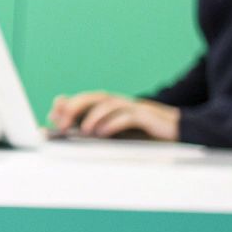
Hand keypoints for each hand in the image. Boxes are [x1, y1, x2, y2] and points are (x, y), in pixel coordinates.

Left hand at [51, 91, 179, 140]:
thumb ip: (99, 127)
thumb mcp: (119, 131)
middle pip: (94, 98)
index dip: (68, 104)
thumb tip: (72, 128)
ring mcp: (134, 108)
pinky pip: (128, 117)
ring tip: (83, 130)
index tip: (52, 114)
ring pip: (109, 105)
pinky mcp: (146, 117)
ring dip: (93, 116)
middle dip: (75, 108)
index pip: (86, 99)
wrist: (180, 131)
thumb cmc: (147, 132)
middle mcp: (121, 103)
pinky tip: (103, 133)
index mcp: (113, 105)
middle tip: (61, 123)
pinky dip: (113, 124)